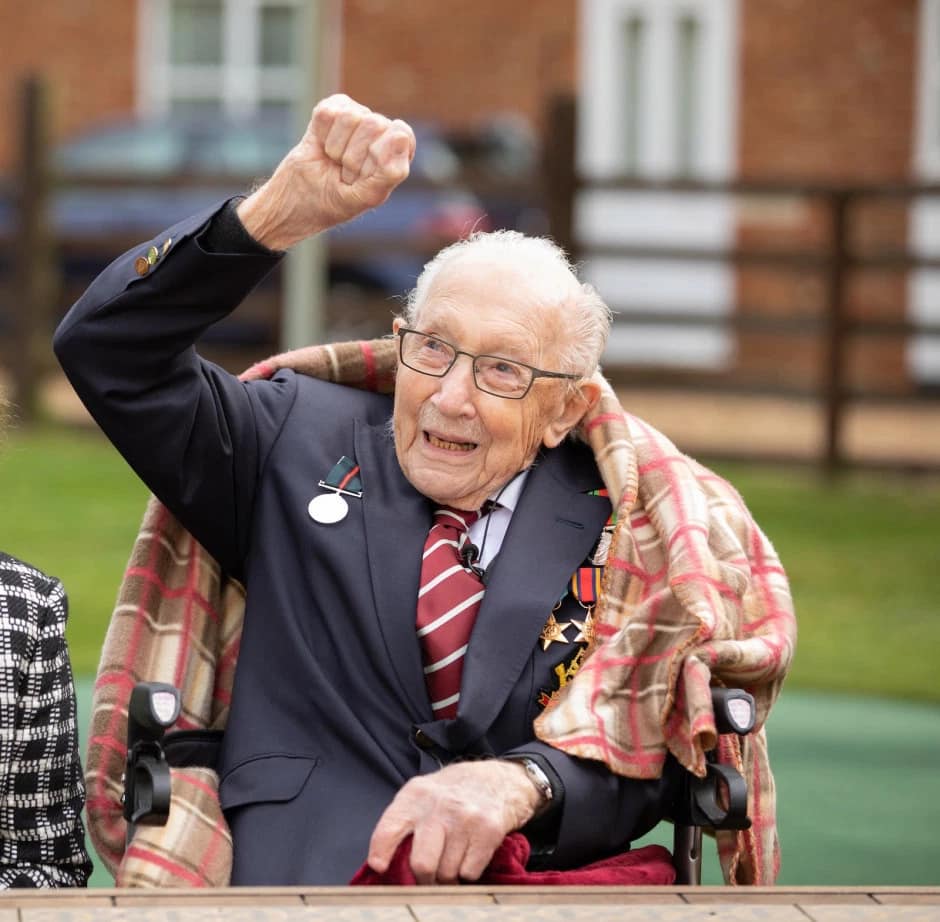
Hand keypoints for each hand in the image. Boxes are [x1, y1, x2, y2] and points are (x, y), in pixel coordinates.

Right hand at [237, 94, 414, 250]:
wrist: (296, 200)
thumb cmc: (336, 201)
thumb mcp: (367, 195)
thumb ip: (390, 171)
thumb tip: (401, 134)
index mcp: (398, 152)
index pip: (400, 136)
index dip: (378, 158)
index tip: (364, 178)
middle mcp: (380, 130)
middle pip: (373, 124)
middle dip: (354, 157)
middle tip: (345, 173)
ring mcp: (356, 116)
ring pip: (349, 118)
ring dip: (336, 148)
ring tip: (333, 162)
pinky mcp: (331, 108)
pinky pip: (327, 113)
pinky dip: (320, 135)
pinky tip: (321, 147)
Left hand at [367, 760, 542, 883]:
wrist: (499, 779)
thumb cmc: (454, 792)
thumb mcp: (423, 794)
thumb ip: (404, 821)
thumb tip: (387, 863)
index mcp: (415, 795)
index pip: (390, 827)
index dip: (381, 851)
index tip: (379, 866)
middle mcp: (439, 805)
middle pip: (421, 863)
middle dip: (424, 879)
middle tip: (427, 878)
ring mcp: (465, 818)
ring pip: (447, 873)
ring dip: (448, 876)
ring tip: (452, 859)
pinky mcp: (488, 830)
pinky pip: (470, 873)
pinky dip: (468, 873)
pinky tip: (470, 854)